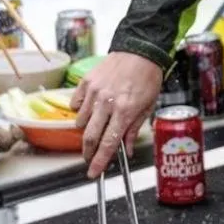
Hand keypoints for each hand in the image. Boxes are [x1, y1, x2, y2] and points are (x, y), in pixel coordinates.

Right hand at [71, 52, 163, 178]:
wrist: (139, 50)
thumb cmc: (147, 77)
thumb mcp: (148, 106)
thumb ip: (134, 130)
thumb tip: (126, 150)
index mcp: (125, 110)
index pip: (109, 143)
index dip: (99, 162)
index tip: (93, 172)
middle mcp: (107, 102)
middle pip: (90, 137)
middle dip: (88, 152)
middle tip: (90, 157)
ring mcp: (94, 91)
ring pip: (80, 121)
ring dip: (87, 129)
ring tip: (97, 123)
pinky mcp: (86, 82)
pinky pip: (75, 104)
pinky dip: (80, 110)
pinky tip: (91, 107)